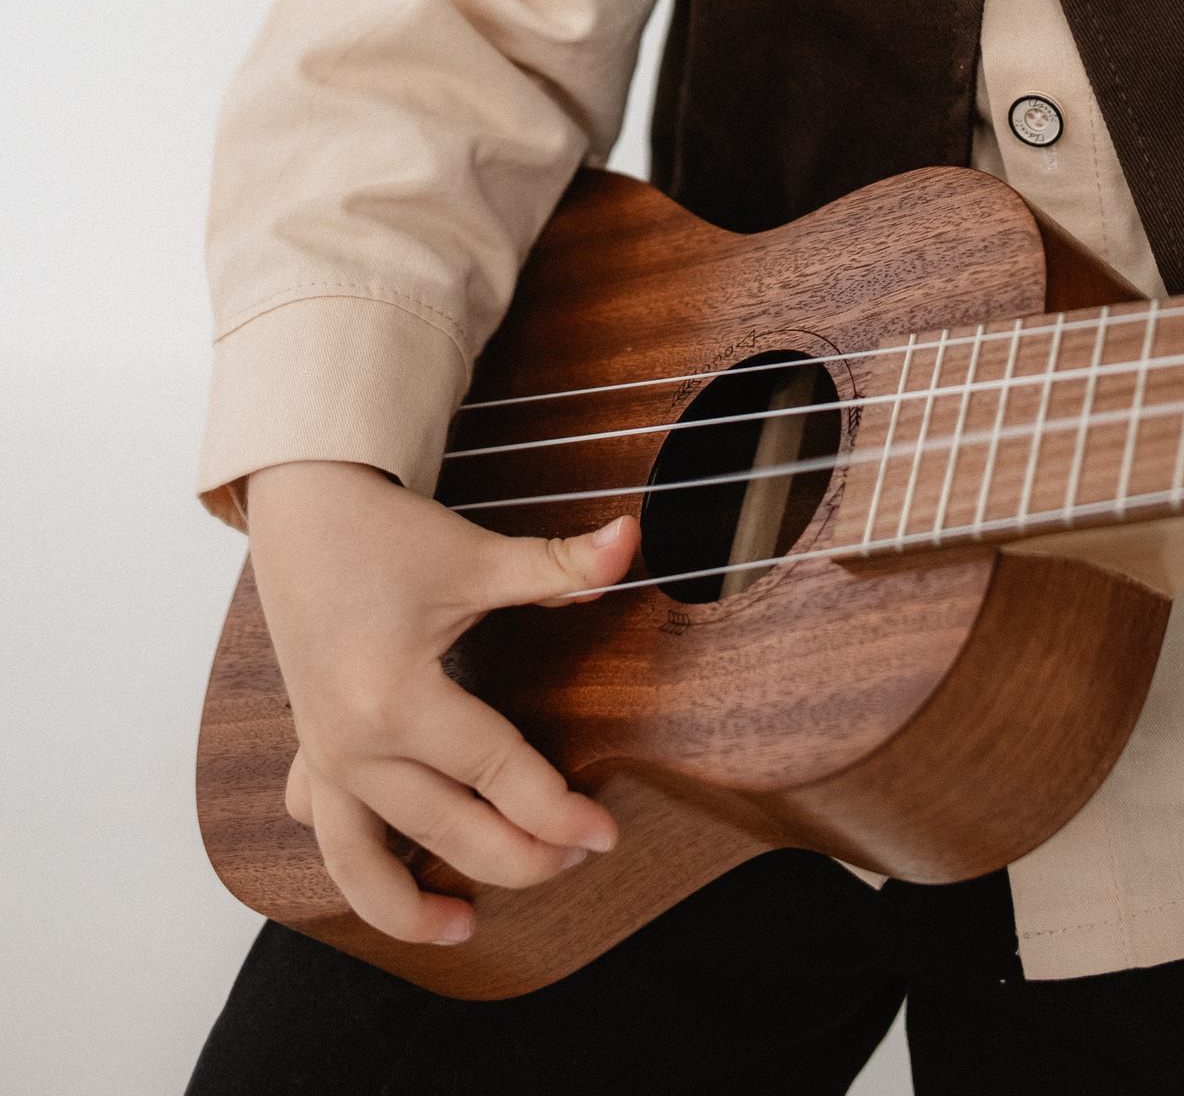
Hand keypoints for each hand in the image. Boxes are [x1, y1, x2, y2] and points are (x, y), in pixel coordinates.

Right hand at [245, 459, 637, 945]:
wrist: (304, 504)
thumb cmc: (389, 531)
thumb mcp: (477, 553)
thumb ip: (558, 565)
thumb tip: (632, 542)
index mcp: (398, 699)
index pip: (498, 776)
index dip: (559, 811)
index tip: (605, 833)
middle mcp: (353, 744)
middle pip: (448, 831)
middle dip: (520, 857)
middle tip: (579, 857)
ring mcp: (323, 756)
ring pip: (363, 864)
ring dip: (413, 906)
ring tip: (468, 926)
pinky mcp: (309, 752)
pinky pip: (328, 838)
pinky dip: (363, 874)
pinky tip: (404, 885)